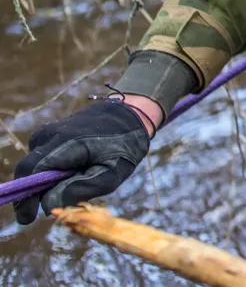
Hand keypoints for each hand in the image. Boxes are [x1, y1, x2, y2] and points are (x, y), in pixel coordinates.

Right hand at [12, 99, 150, 224]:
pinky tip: (73, 171)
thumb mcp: (112, 172)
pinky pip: (41, 161)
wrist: (128, 116)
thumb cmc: (124, 146)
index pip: (32, 171)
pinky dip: (50, 172)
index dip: (26, 196)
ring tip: (78, 177)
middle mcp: (49, 135)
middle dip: (32, 193)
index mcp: (66, 141)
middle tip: (44, 210)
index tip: (27, 218)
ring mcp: (46, 134)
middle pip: (28, 170)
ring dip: (46, 181)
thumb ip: (80, 188)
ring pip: (34, 167)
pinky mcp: (47, 136)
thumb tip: (47, 205)